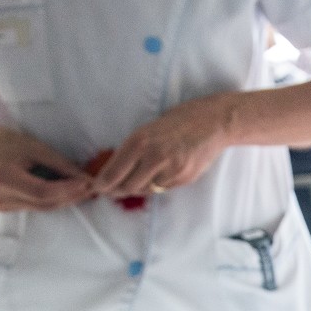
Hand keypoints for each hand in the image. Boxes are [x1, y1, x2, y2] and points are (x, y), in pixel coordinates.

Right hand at [0, 120, 90, 212]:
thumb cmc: (8, 142)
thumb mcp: (36, 147)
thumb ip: (61, 165)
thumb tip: (88, 179)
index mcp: (3, 178)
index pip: (42, 192)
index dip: (67, 190)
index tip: (88, 183)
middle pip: (44, 203)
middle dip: (71, 197)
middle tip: (93, 188)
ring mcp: (1, 206)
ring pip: (42, 207)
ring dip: (65, 199)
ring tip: (86, 189)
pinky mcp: (5, 208)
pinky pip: (35, 206)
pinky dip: (53, 199)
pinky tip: (68, 192)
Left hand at [91, 94, 235, 197]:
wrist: (214, 121)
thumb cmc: (180, 120)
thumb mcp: (150, 128)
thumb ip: (134, 149)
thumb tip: (115, 170)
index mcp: (140, 140)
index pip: (113, 173)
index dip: (102, 185)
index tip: (96, 188)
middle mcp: (153, 156)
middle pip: (127, 187)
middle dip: (117, 190)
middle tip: (110, 191)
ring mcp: (170, 169)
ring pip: (145, 190)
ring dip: (139, 187)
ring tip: (138, 178)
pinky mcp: (183, 178)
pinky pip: (163, 188)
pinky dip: (159, 184)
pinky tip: (162, 173)